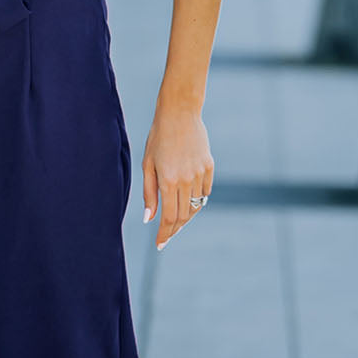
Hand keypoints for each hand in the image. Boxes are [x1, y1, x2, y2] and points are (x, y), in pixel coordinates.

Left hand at [142, 104, 213, 250]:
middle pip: (183, 216)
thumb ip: (149, 193)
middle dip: (174, 228)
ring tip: (176, 221)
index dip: (165, 234)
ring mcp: (200, 173)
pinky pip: (205, 192)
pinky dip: (197, 200)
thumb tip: (149, 219)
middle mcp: (186, 180)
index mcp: (168, 181)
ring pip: (195, 205)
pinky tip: (188, 201)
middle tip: (166, 235)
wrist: (180, 113)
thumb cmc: (158, 138)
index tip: (160, 244)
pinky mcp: (209, 167)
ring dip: (186, 216)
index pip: (169, 218)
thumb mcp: (147, 165)